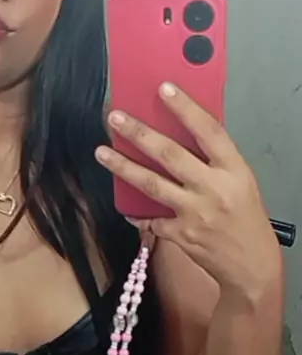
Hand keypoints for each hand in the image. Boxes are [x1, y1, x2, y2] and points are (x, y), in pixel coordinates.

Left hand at [96, 83, 280, 297]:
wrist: (252, 266)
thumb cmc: (248, 220)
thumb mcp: (244, 182)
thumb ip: (217, 161)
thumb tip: (185, 134)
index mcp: (234, 171)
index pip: (209, 131)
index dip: (186, 108)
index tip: (164, 89)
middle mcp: (213, 189)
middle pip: (170, 154)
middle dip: (139, 133)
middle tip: (116, 118)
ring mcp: (194, 213)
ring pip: (152, 184)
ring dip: (124, 166)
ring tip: (102, 152)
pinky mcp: (180, 235)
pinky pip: (150, 220)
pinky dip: (136, 212)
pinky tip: (125, 205)